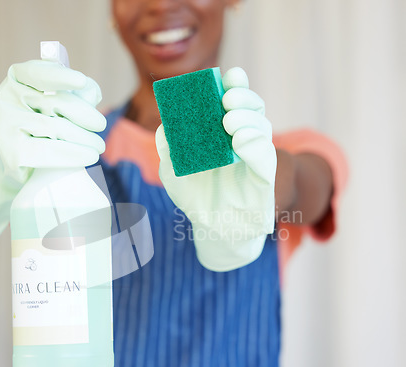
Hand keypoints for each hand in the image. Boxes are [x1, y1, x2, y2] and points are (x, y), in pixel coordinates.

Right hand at [0, 60, 105, 247]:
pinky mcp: (13, 154)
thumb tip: (92, 91)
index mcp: (15, 82)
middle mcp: (6, 101)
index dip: (60, 76)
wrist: (2, 168)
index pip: (37, 73)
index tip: (82, 81)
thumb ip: (68, 96)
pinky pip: (51, 151)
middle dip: (85, 114)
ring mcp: (7, 128)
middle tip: (101, 125)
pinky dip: (75, 154)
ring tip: (98, 146)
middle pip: (55, 103)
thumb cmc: (31, 131)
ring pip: (57, 128)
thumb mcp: (44, 108)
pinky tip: (89, 157)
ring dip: (85, 138)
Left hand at [155, 67, 276, 270]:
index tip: (229, 76)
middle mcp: (243, 140)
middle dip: (243, 97)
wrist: (211, 227)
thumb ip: (167, 147)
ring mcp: (255, 158)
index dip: (235, 86)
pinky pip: (265, 158)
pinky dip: (254, 146)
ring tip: (228, 120)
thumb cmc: (195, 195)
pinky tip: (238, 140)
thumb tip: (165, 125)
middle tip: (226, 98)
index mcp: (223, 133)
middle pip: (253, 109)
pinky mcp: (263, 179)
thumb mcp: (172, 171)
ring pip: (261, 128)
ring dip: (247, 118)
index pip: (234, 103)